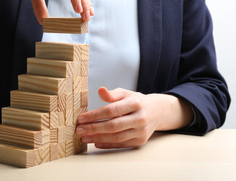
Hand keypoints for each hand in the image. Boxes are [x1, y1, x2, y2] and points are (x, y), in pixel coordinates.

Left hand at [76, 87, 193, 148]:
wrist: (156, 112)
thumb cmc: (135, 102)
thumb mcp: (125, 94)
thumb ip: (111, 94)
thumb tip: (100, 90)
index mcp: (135, 104)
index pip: (112, 110)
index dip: (95, 115)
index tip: (81, 118)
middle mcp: (140, 118)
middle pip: (113, 125)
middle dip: (93, 128)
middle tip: (79, 130)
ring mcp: (141, 131)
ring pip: (116, 137)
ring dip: (98, 138)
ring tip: (84, 138)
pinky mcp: (140, 141)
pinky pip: (121, 144)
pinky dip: (107, 144)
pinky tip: (95, 142)